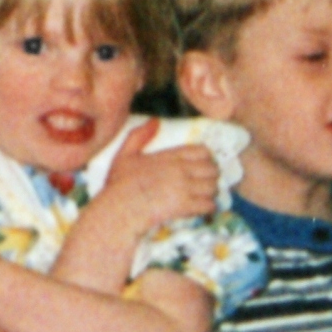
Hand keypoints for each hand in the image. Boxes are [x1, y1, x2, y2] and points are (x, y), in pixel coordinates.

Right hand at [93, 119, 219, 235]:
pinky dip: (208, 208)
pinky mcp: (185, 206)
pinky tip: (201, 210)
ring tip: (204, 197)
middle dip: (211, 177)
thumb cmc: (119, 185)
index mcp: (169, 156)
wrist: (118, 209)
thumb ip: (139, 136)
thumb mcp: (124, 155)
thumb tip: (155, 121)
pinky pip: (209, 204)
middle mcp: (180, 169)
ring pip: (213, 187)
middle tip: (205, 184)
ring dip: (210, 193)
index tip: (201, 167)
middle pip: (212, 169)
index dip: (206, 159)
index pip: (203, 151)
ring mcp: (184, 187)